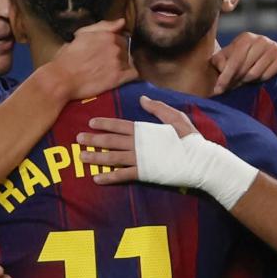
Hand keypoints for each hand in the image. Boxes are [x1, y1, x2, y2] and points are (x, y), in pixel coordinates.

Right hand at [50, 18, 137, 99]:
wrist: (62, 78)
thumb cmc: (67, 57)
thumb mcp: (82, 35)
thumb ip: (103, 26)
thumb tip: (122, 22)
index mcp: (107, 35)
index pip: (121, 37)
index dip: (114, 45)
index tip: (106, 52)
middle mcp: (115, 46)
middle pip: (126, 49)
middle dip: (119, 55)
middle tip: (105, 63)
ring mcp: (118, 62)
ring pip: (130, 61)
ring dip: (123, 65)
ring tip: (110, 71)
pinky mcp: (118, 77)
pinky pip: (133, 74)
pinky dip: (129, 75)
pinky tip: (120, 78)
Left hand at [77, 95, 199, 183]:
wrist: (199, 160)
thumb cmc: (189, 138)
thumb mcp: (175, 117)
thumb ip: (157, 108)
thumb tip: (142, 99)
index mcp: (144, 130)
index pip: (118, 125)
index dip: (104, 123)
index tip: (90, 122)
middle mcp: (137, 143)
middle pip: (110, 140)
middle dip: (93, 139)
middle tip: (77, 139)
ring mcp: (139, 159)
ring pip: (112, 158)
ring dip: (95, 157)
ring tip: (81, 157)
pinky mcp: (143, 173)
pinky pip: (122, 175)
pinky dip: (109, 177)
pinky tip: (96, 178)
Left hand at [210, 31, 276, 94]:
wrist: (260, 60)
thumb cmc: (238, 60)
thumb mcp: (224, 59)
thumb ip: (219, 61)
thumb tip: (222, 67)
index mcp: (246, 38)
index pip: (234, 60)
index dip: (225, 76)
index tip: (217, 90)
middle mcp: (261, 39)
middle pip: (245, 68)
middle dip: (235, 80)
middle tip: (231, 87)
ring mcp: (274, 47)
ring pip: (255, 74)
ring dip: (247, 81)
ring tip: (244, 81)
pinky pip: (267, 76)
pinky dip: (260, 80)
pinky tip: (257, 79)